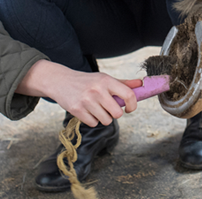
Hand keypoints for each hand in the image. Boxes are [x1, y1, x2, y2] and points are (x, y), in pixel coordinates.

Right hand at [16, 59, 139, 125]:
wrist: (60, 81)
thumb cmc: (87, 81)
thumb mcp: (104, 78)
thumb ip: (123, 84)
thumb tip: (141, 84)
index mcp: (107, 81)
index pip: (129, 95)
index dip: (133, 105)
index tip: (129, 109)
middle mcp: (97, 90)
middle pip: (117, 113)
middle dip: (115, 114)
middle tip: (109, 108)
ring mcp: (86, 101)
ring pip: (106, 120)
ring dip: (103, 118)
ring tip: (97, 108)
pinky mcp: (77, 110)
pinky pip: (93, 123)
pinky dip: (92, 120)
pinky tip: (87, 111)